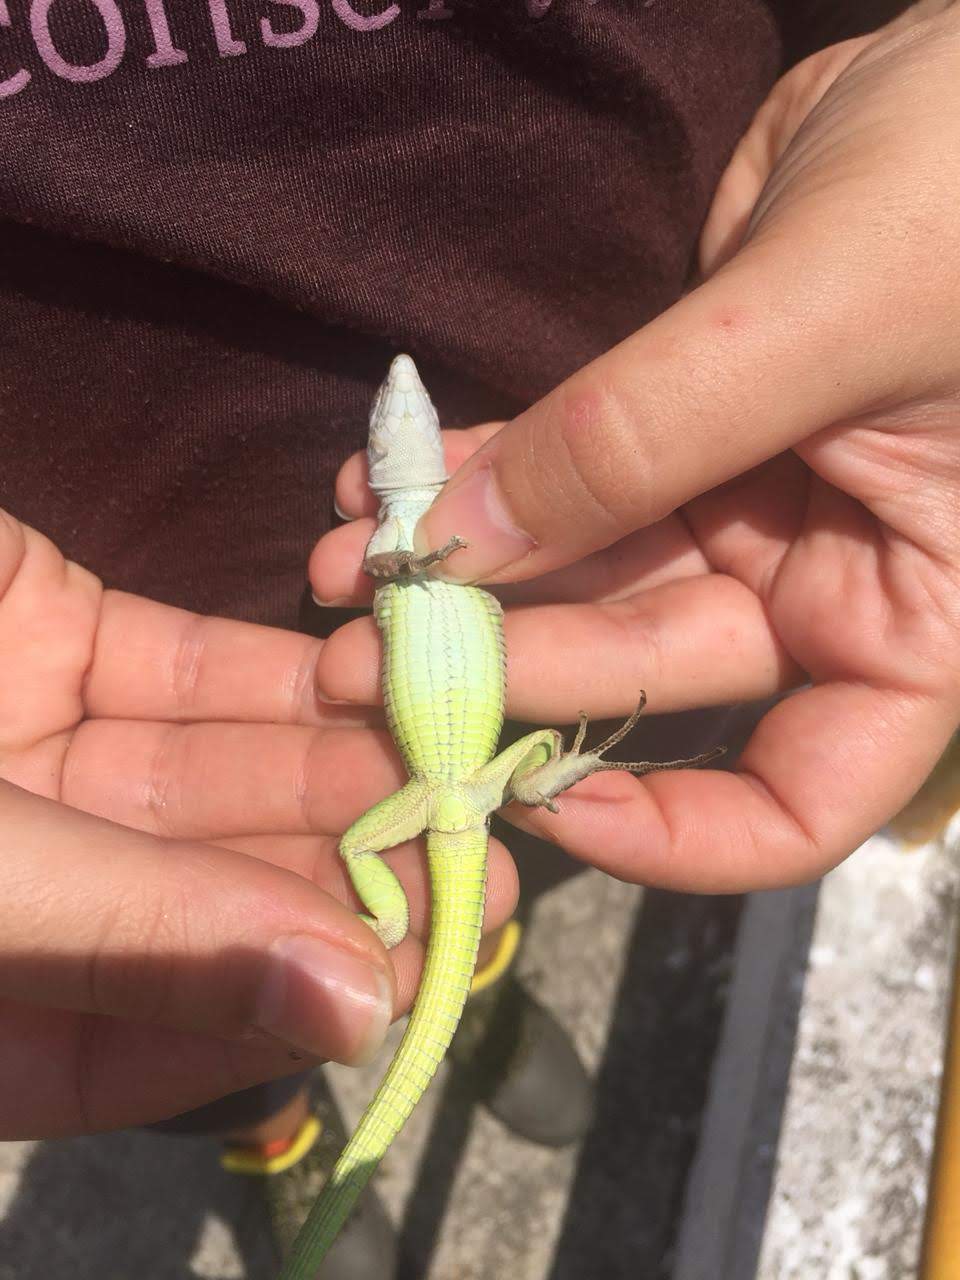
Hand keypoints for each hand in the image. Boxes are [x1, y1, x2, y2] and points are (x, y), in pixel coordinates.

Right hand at [0, 512, 516, 1137]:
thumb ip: (143, 943)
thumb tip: (350, 1015)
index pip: (166, 1032)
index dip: (295, 997)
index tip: (433, 962)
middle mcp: (23, 885)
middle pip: (217, 892)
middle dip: (347, 865)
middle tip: (487, 837)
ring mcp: (42, 756)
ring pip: (224, 775)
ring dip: (340, 761)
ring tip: (463, 751)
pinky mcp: (57, 635)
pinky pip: (196, 667)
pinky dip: (287, 675)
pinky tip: (381, 673)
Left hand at [310, 6, 959, 892]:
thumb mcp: (830, 318)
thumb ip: (646, 438)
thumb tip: (463, 554)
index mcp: (914, 615)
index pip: (800, 801)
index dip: (674, 834)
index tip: (542, 799)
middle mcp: (827, 579)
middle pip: (644, 670)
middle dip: (503, 666)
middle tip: (364, 654)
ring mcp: (747, 502)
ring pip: (584, 571)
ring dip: (463, 571)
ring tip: (341, 564)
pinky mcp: (677, 423)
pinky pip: (564, 474)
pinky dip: (479, 482)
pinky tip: (382, 491)